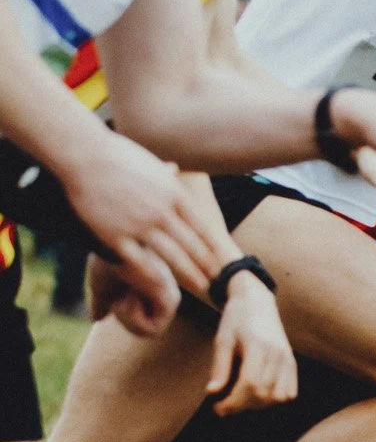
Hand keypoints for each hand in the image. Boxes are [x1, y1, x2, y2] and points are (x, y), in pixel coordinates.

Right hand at [60, 134, 218, 297]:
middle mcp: (161, 211)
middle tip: (220, 280)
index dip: (214, 246)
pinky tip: (164, 286)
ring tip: (202, 287)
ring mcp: (139, 225)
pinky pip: (139, 261)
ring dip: (190, 274)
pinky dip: (154, 276)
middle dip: (208, 265)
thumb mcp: (151, 163)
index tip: (224, 258)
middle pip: (192, 245)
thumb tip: (176, 170)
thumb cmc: (116, 155)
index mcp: (173, 193)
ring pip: (172, 257)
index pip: (202, 225)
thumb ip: (165, 176)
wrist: (84, 154)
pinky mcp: (116, 236)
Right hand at [87, 252, 179, 336]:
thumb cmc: (105, 260)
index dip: (121, 317)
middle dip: (123, 319)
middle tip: (120, 298)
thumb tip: (96, 318)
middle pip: (142, 332)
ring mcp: (170, 297)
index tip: (115, 296)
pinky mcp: (170, 300)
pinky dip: (133, 318)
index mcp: (154, 290)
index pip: (139, 326)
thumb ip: (102, 303)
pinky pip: (153, 330)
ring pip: (147, 332)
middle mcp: (166, 294)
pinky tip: (131, 297)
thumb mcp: (102, 286)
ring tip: (126, 295)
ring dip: (127, 317)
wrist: (110, 245)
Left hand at [206, 278, 299, 415]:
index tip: (217, 408)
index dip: (233, 401)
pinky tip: (258, 394)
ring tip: (241, 399)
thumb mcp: (222, 339)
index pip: (249, 384)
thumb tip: (212, 392)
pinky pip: (289, 392)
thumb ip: (219, 367)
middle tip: (224, 406)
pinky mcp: (292, 362)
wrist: (257, 302)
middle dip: (241, 405)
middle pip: (262, 393)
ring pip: (277, 396)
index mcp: (257, 346)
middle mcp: (276, 354)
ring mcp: (287, 359)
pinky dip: (275, 399)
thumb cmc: (236, 319)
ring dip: (258, 404)